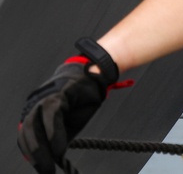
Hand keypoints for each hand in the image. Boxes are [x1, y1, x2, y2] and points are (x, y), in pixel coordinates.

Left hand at [18, 39, 118, 173]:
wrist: (97, 75)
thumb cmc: (83, 98)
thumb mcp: (69, 123)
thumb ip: (57, 137)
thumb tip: (52, 155)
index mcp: (36, 111)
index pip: (26, 135)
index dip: (31, 153)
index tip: (42, 167)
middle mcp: (35, 103)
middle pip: (26, 132)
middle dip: (35, 155)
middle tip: (46, 171)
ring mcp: (44, 98)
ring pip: (34, 126)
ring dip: (42, 149)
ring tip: (51, 164)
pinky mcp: (56, 94)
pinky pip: (51, 117)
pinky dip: (54, 135)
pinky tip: (59, 149)